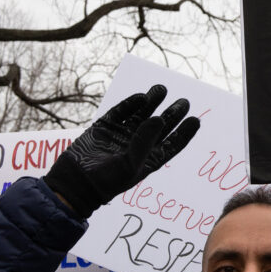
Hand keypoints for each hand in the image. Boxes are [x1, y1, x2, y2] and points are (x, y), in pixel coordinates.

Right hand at [43, 84, 199, 217]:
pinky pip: (122, 111)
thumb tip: (159, 118)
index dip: (185, 133)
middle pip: (161, 126)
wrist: (74, 181)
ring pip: (141, 115)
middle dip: (172, 114)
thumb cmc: (107, 181)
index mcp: (149, 159)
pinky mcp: (105, 126)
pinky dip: (131, 103)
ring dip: (152, 103)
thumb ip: (145, 141)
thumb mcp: (130, 164)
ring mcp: (121, 134)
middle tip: (184, 102)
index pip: (172, 144)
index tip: (196, 120)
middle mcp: (138, 145)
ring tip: (162, 89)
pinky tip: (142, 97)